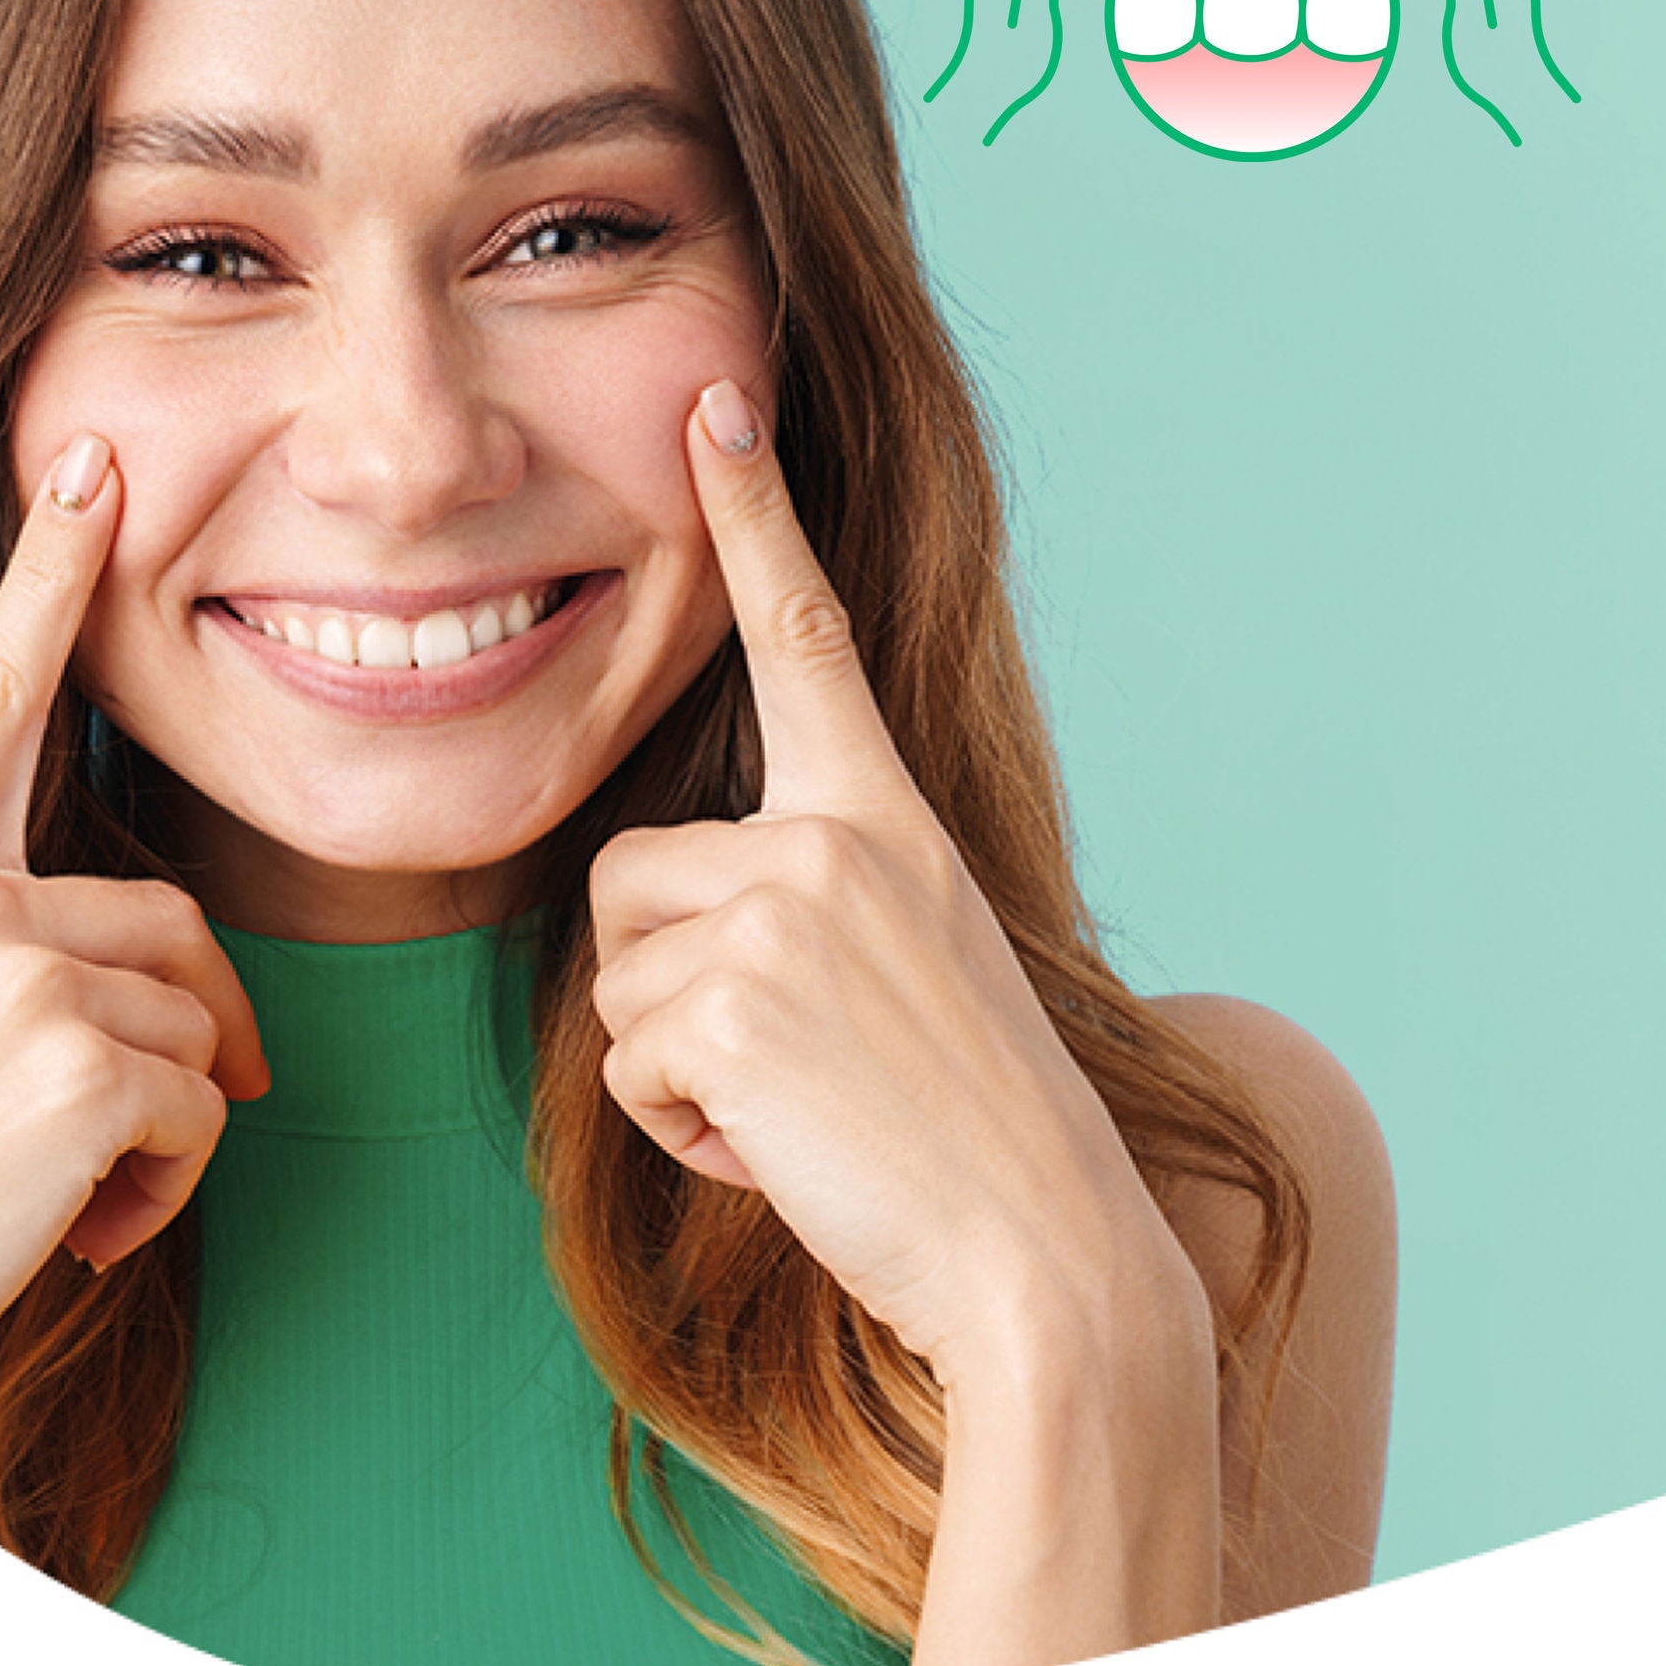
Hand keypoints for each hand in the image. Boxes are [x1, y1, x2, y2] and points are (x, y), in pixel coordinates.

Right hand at [0, 434, 267, 1451]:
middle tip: (167, 1121)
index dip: (47, 575)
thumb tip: (185, 991)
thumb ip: (10, 959)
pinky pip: (201, 1106)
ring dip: (165, 1129)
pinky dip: (169, 1186)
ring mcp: (15, 971)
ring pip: (197, 1027)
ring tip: (70, 1195)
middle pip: (177, 922)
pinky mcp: (75, 1058)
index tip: (91, 465)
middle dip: (202, 1025)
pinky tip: (82, 1233)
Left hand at [587, 381, 1205, 1395]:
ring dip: (679, 1061)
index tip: (717, 406)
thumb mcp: (910, 967)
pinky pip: (627, 1060)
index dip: (758, 516)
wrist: (1049, 1259)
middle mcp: (837, 835)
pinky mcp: (729, 996)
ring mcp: (786, 907)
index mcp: (887, 815)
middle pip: (628, 875)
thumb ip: (808, 896)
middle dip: (667, 981)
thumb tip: (674, 900)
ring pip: (615, 975)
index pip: (809, 636)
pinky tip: (785, 1148)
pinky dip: (683, 1126)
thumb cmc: (970, 1127)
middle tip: (792, 1058)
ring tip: (803, 1104)